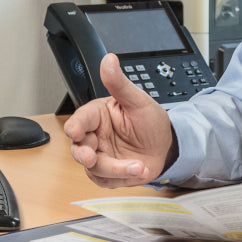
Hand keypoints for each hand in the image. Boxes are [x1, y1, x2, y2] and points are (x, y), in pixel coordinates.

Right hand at [62, 53, 175, 187]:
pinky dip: (122, 179)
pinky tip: (138, 170)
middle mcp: (95, 136)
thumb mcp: (138, 101)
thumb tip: (109, 60)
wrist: (166, 147)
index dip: (75, 126)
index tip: (75, 131)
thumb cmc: (151, 122)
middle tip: (91, 158)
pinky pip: (106, 181)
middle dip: (84, 155)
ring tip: (137, 167)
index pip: (81, 119)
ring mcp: (101, 156)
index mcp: (98, 116)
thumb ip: (119, 83)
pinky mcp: (108, 174)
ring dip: (114, 169)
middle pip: (79, 147)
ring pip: (93, 168)